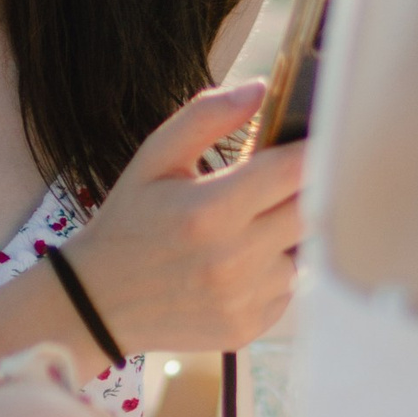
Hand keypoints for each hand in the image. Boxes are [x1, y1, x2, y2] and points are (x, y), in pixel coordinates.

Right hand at [63, 82, 303, 358]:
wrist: (97, 303)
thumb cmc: (129, 223)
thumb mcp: (154, 159)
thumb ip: (206, 117)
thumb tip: (260, 88)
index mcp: (211, 210)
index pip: (295, 171)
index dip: (316, 150)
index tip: (321, 138)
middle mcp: (233, 259)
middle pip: (313, 211)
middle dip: (309, 189)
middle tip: (288, 179)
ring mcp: (243, 299)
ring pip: (303, 252)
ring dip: (289, 233)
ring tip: (252, 226)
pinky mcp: (248, 327)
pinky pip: (287, 289)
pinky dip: (275, 271)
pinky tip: (240, 263)